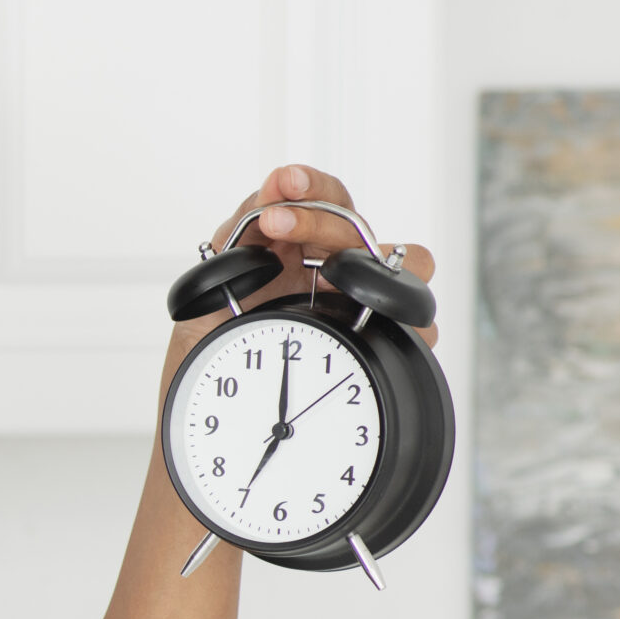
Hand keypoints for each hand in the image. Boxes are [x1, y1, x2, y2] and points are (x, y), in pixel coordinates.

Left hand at [172, 163, 442, 370]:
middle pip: (359, 228)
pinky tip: (368, 330)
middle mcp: (332, 274)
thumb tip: (263, 198)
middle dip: (319, 219)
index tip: (285, 182)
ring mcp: (361, 309)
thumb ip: (231, 244)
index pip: (319, 200)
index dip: (309, 186)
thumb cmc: (211, 367)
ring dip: (376, 267)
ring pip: (407, 267)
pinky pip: (415, 327)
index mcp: (291, 253)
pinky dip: (406, 323)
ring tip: (333, 278)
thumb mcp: (204, 301)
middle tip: (276, 224)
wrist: (216, 435)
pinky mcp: (379, 348)